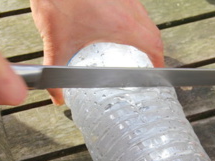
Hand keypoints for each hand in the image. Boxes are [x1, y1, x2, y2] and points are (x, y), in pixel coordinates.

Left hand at [30, 0, 163, 104]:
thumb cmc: (57, 0)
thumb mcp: (56, 41)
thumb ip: (55, 69)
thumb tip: (56, 96)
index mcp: (122, 24)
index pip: (153, 44)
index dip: (159, 61)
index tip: (157, 72)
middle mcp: (128, 7)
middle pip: (152, 31)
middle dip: (153, 49)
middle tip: (147, 63)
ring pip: (142, 16)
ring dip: (142, 31)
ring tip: (133, 47)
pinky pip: (131, 6)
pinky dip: (131, 18)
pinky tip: (114, 25)